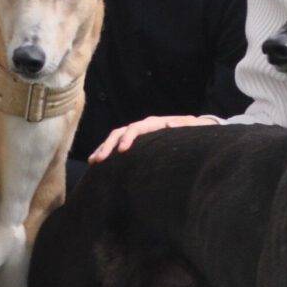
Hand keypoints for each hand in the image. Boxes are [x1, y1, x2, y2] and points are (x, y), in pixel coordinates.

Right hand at [88, 114, 218, 162]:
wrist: (191, 130)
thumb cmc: (193, 130)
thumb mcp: (192, 127)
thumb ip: (184, 125)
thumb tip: (169, 125)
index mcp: (154, 123)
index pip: (136, 128)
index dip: (128, 138)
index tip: (122, 150)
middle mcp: (143, 125)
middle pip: (120, 132)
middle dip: (108, 145)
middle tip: (100, 159)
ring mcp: (138, 133)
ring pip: (115, 137)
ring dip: (103, 148)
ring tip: (93, 161)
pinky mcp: (135, 141)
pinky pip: (117, 144)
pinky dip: (107, 151)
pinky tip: (98, 163)